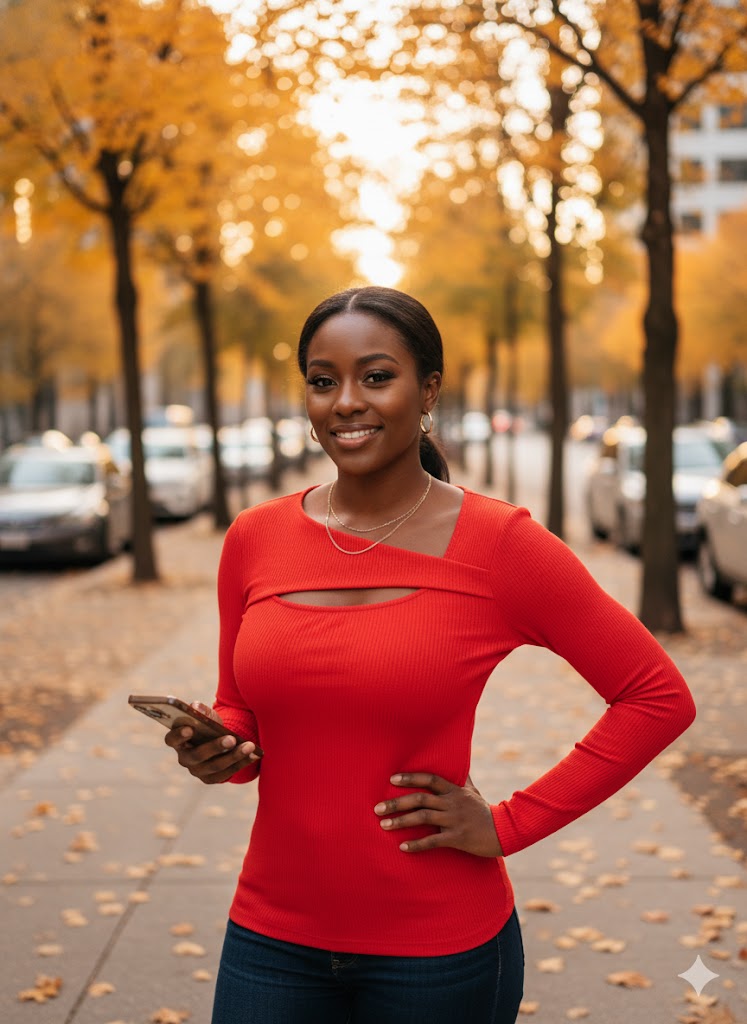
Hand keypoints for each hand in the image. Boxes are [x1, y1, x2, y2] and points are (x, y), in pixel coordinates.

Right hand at [164, 703, 259, 784]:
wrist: (219, 740)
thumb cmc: (208, 725)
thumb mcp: (205, 715)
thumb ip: (200, 710)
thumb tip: (195, 708)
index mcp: (177, 740)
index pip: (171, 739)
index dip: (178, 735)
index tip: (190, 728)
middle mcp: (184, 758)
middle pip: (196, 756)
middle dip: (215, 747)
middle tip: (232, 739)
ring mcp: (197, 770)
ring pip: (215, 766)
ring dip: (234, 756)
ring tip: (249, 746)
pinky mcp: (211, 778)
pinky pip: (227, 774)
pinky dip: (241, 763)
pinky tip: (254, 755)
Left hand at [374, 772, 502, 856]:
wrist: (504, 831)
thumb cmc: (484, 811)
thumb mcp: (473, 791)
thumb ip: (462, 779)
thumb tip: (458, 762)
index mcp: (454, 791)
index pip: (430, 779)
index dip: (411, 778)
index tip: (392, 779)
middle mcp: (452, 803)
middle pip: (420, 798)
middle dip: (397, 803)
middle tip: (377, 808)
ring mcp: (454, 820)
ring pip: (423, 818)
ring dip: (401, 821)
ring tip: (384, 825)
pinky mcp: (457, 838)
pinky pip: (433, 841)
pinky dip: (417, 845)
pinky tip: (403, 847)